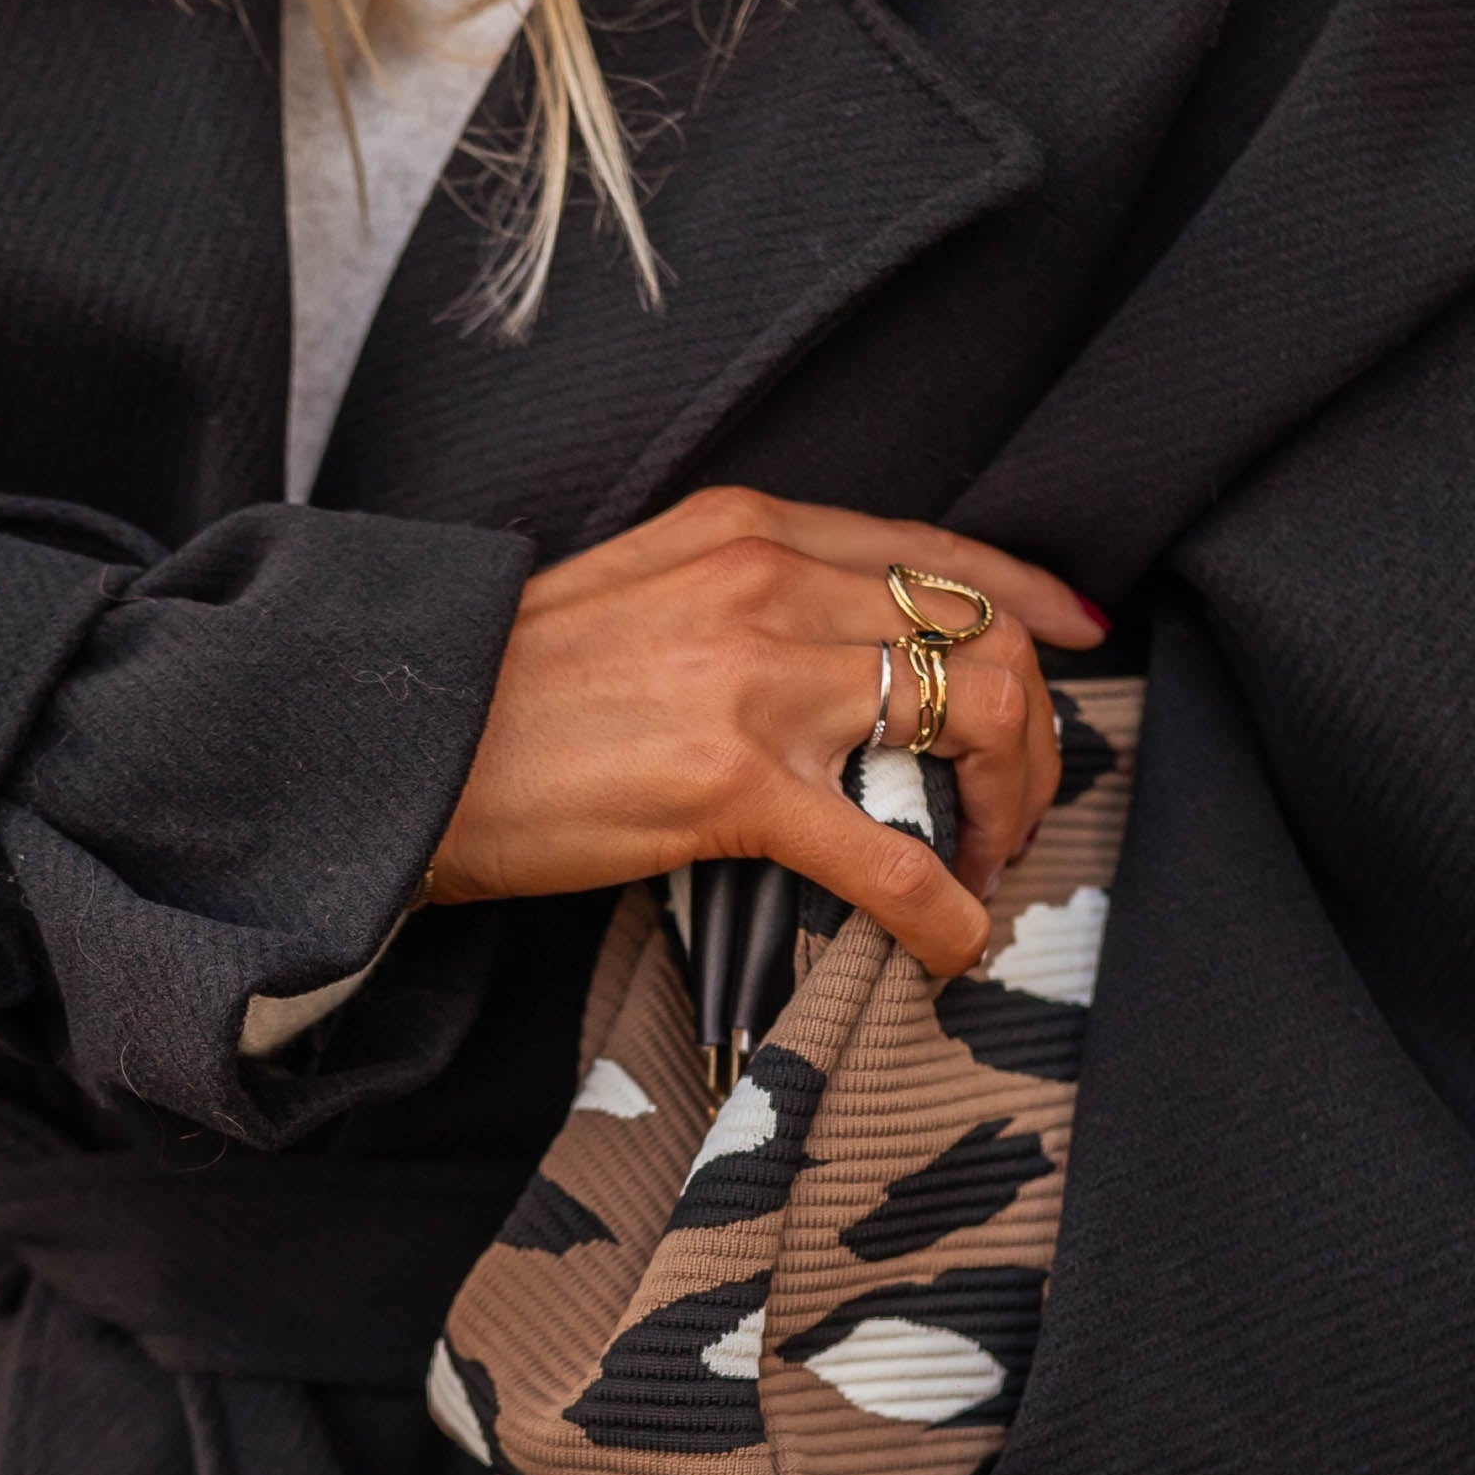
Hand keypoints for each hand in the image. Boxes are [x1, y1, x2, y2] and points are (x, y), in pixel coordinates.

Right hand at [424, 487, 1103, 981]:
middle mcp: (768, 583)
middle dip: (1033, 734)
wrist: (395, 742)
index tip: (1080, 643)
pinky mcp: (730, 783)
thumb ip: (735, 603)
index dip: (1029, 600)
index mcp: (746, 531)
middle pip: (981, 638)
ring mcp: (754, 679)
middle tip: (1009, 809)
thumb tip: (823, 661)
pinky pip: (893, 855)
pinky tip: (948, 943)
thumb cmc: (500, 693)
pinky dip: (945, 910)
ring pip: (972, 718)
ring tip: (982, 866)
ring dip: (1008, 807)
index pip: (936, 552)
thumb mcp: (636, 597)